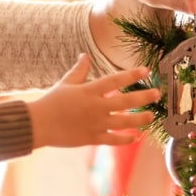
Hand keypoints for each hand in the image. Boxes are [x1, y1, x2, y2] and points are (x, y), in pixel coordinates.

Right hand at [28, 53, 158, 148]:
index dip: (132, 75)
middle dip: (144, 97)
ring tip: (151, 116)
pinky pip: (113, 139)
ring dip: (140, 119)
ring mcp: (95, 124)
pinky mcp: (92, 138)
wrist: (38, 124)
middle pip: (126, 102)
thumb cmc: (51, 101)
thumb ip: (79, 70)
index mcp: (89, 91)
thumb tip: (86, 55)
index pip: (115, 81)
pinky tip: (136, 137)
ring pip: (124, 122)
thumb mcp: (66, 83)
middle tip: (157, 94)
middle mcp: (95, 107)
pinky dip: (126, 139)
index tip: (146, 70)